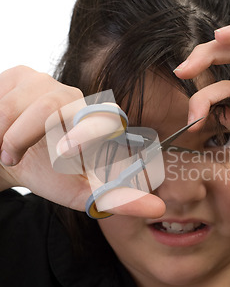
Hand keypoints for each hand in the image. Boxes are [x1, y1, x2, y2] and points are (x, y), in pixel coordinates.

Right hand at [0, 66, 164, 216]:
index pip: (104, 115)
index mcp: (94, 121)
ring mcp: (45, 82)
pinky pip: (4, 99)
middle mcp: (73, 98)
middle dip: (28, 131)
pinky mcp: (18, 76)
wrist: (4, 158)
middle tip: (11, 156)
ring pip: (22, 105)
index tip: (63, 153)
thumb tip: (157, 210)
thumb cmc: (46, 172)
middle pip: (54, 104)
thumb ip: (115, 199)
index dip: (88, 129)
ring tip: (6, 155)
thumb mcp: (78, 191)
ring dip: (7, 137)